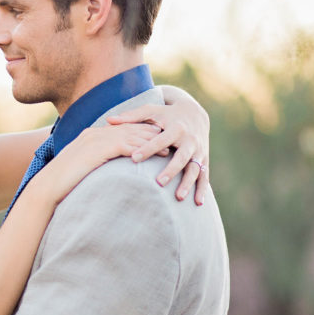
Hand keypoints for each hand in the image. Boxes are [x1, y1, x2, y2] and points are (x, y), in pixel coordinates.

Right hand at [32, 122, 163, 204]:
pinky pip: (126, 146)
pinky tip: (156, 155)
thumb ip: (94, 163)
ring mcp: (96, 139)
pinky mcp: (99, 149)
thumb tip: (102, 170)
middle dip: (149, 132)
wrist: (48, 186)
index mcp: (90, 135)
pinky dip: (143, 149)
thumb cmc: (62, 182)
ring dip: (151, 141)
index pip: (120, 129)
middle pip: (129, 129)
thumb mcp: (81, 168)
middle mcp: (95, 133)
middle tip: (168, 137)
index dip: (139, 132)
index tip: (154, 136)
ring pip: (131, 136)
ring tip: (168, 148)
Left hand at [107, 85, 209, 204]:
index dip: (147, 149)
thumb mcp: (151, 111)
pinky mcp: (204, 159)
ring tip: (178, 197)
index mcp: (176, 128)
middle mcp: (190, 140)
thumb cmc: (166, 114)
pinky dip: (202, 189)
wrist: (194, 113)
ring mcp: (199, 151)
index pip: (160, 139)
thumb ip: (131, 116)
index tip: (134, 158)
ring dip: (188, 183)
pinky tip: (197, 203)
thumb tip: (108, 120)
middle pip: (181, 156)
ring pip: (195, 169)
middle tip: (158, 182)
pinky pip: (204, 176)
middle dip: (171, 170)